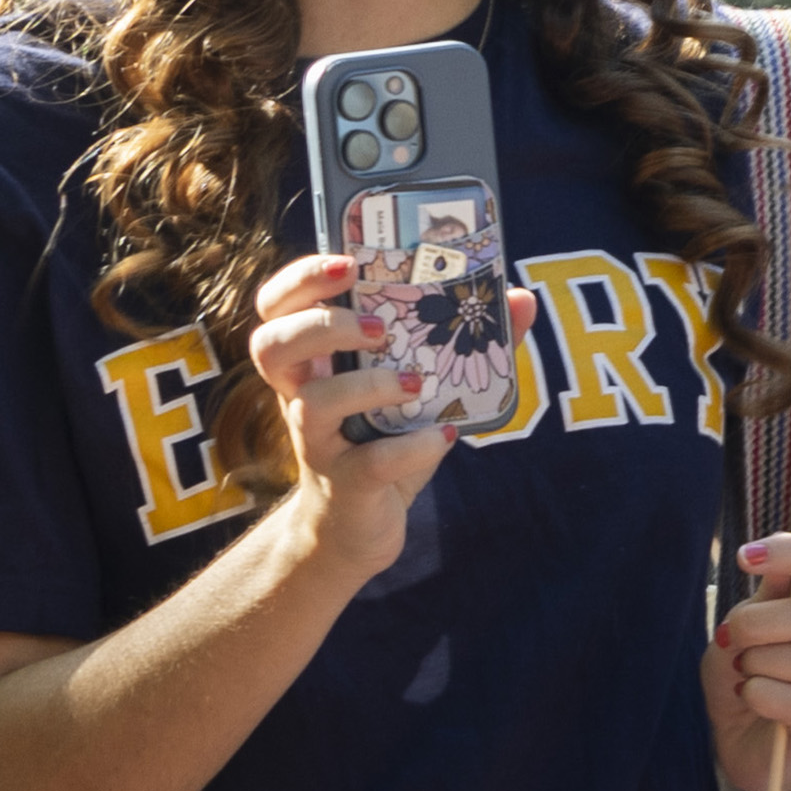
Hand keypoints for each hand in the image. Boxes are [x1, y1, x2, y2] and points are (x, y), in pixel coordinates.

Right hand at [247, 253, 536, 578]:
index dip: (302, 278)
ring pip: (312, 403)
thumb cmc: (385, 442)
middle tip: (376, 329)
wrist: (357, 527)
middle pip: (270, 344)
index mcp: (315, 361)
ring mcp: (317, 442)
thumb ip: (467, 344)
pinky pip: (370, 462)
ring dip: (368, 384)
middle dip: (320, 324)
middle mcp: (301, 396)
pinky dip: (413, 447)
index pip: (279, 305)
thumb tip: (520, 299)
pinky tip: (444, 438)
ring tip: (417, 383)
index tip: (348, 263)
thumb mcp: (422, 390)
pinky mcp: (344, 484)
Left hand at [706, 532, 790, 790]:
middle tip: (730, 636)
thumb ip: (764, 598)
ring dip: (760, 662)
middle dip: (761, 622)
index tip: (744, 556)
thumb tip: (773, 565)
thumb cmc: (746, 672)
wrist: (740, 738)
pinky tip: (749, 696)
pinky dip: (760, 694)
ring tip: (744, 671)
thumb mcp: (744, 628)